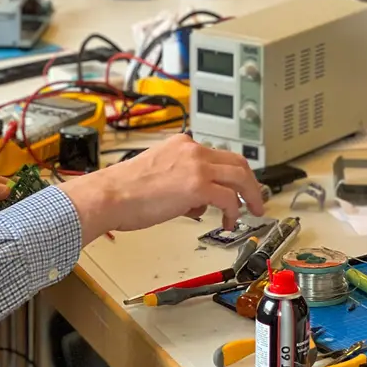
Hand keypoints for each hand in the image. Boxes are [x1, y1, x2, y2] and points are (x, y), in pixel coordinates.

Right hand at [57, 134, 265, 244]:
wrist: (110, 195)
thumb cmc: (124, 190)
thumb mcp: (158, 174)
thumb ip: (181, 181)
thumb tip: (197, 201)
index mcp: (181, 144)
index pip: (217, 155)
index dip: (231, 173)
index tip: (237, 186)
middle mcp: (192, 150)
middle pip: (237, 162)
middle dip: (250, 182)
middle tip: (255, 198)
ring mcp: (197, 166)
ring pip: (239, 176)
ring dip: (250, 196)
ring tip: (253, 211)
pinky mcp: (198, 185)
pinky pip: (229, 198)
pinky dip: (234, 211)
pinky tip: (229, 222)